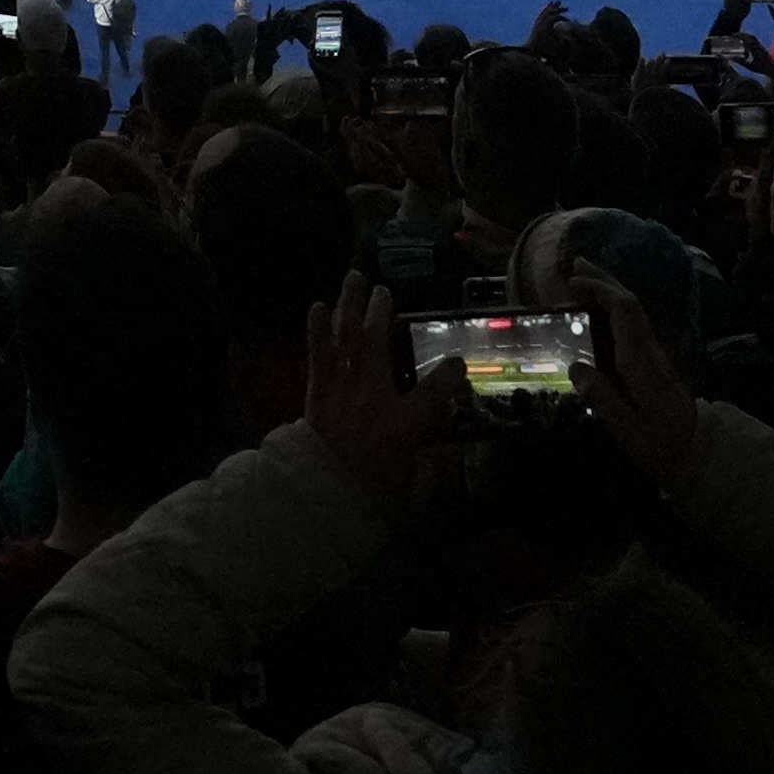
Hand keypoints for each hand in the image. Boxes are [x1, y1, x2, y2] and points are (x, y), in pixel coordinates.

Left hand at [292, 278, 452, 518]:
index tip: (458, 362)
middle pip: (377, 344)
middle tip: (385, 291)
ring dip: (348, 306)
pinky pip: (317, 354)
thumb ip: (430, 467)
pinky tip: (315, 306)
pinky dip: (316, 329)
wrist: (321, 495)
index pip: (436, 391)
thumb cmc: (371, 493)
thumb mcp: (410, 485)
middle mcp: (372, 397)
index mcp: (404, 424)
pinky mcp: (318, 391)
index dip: (450, 375)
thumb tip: (444, 456)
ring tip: (353, 278)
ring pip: (346, 338)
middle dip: (382, 314)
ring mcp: (342, 390)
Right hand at [563, 256, 701, 497]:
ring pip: (635, 313)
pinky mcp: (656, 365)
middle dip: (605, 280)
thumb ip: (603, 399)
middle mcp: (651, 352)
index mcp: (642, 363)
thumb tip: (576, 367)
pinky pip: (634, 326)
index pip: (625, 312)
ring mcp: (656, 356)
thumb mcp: (629, 431)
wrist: (699, 455)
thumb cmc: (661, 446)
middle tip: (575, 263)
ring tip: (582, 281)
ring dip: (610, 292)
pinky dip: (615, 310)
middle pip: (632, 304)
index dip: (601, 289)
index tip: (572, 281)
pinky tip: (600, 313)